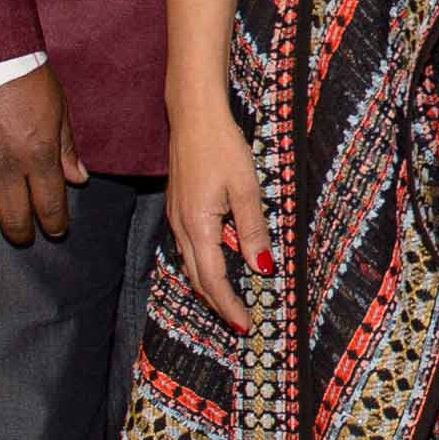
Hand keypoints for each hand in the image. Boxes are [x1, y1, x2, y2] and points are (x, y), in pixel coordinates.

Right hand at [0, 61, 85, 244]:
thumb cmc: (21, 71)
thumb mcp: (57, 105)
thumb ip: (66, 146)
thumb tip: (79, 177)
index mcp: (38, 155)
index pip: (50, 204)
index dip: (55, 222)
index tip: (56, 230)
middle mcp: (4, 167)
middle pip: (14, 216)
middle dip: (22, 232)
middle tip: (23, 236)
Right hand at [162, 96, 272, 324]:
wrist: (194, 115)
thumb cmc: (222, 146)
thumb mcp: (246, 188)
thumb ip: (253, 230)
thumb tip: (262, 268)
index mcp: (198, 226)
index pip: (213, 280)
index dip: (229, 306)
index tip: (246, 324)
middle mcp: (181, 227)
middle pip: (197, 279)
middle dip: (217, 304)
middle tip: (240, 321)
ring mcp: (176, 217)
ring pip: (190, 265)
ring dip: (209, 287)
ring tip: (230, 301)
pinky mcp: (178, 208)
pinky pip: (187, 248)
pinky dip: (202, 266)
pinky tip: (216, 265)